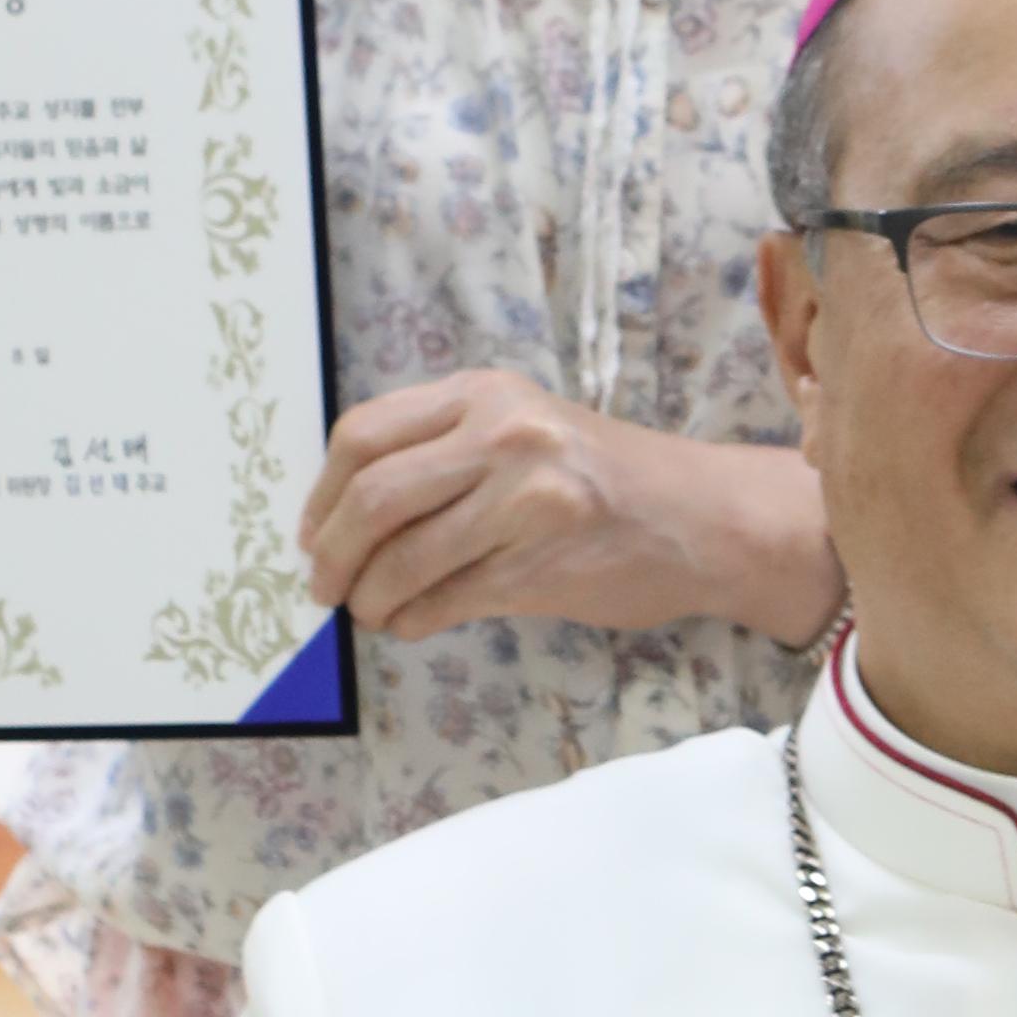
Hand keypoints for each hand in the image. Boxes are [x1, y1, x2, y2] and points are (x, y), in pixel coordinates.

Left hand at [297, 376, 833, 647]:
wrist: (703, 518)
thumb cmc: (604, 478)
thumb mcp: (523, 430)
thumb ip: (444, 451)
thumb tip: (342, 513)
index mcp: (486, 394)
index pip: (365, 434)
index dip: (322, 493)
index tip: (312, 534)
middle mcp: (505, 436)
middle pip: (375, 496)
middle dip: (333, 553)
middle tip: (324, 586)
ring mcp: (527, 500)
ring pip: (405, 558)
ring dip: (371, 597)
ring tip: (371, 611)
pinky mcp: (543, 565)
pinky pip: (446, 600)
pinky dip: (412, 620)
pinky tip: (412, 623)